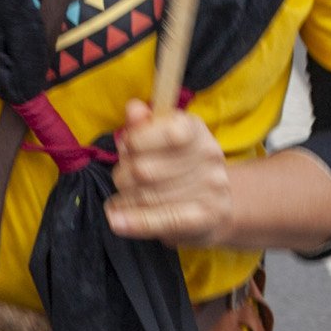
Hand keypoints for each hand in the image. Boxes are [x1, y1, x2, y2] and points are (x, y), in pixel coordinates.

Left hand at [106, 99, 233, 247]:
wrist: (214, 207)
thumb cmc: (175, 166)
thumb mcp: (158, 140)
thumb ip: (142, 125)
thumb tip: (134, 109)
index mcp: (196, 130)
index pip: (167, 132)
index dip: (137, 140)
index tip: (127, 147)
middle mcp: (210, 156)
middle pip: (145, 169)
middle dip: (122, 175)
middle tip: (122, 180)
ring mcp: (212, 189)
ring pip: (147, 195)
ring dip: (126, 199)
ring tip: (123, 201)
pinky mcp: (208, 218)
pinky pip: (164, 220)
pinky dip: (135, 222)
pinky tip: (116, 221)